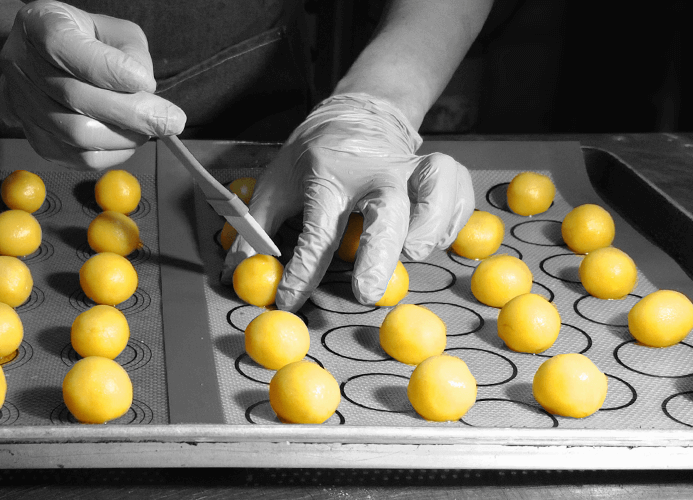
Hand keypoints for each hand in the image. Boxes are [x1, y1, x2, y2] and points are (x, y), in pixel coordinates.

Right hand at [0, 1, 185, 169]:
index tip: (148, 83)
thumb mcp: (114, 30)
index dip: (109, 69)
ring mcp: (21, 102)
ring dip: (122, 136)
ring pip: (74, 132)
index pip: (67, 48)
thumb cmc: (86, 39)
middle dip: (130, 112)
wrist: (42, 55)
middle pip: (73, 97)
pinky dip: (109, 154)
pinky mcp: (32, 134)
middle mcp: (20, 63)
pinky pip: (73, 156)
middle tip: (170, 121)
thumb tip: (145, 92)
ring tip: (149, 129)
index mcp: (39, 24)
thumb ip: (131, 55)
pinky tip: (128, 141)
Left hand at [223, 93, 474, 310]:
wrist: (357, 114)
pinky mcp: (445, 175)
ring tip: (406, 256)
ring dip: (425, 234)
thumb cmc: (313, 158)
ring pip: (435, 199)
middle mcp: (376, 171)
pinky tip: (429, 239)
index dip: (302, 270)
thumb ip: (256, 230)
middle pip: (387, 210)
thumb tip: (234, 275)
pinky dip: (449, 226)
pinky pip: (458, 202)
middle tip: (367, 292)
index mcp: (329, 173)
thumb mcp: (276, 185)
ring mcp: (414, 171)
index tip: (290, 300)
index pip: (317, 228)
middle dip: (379, 254)